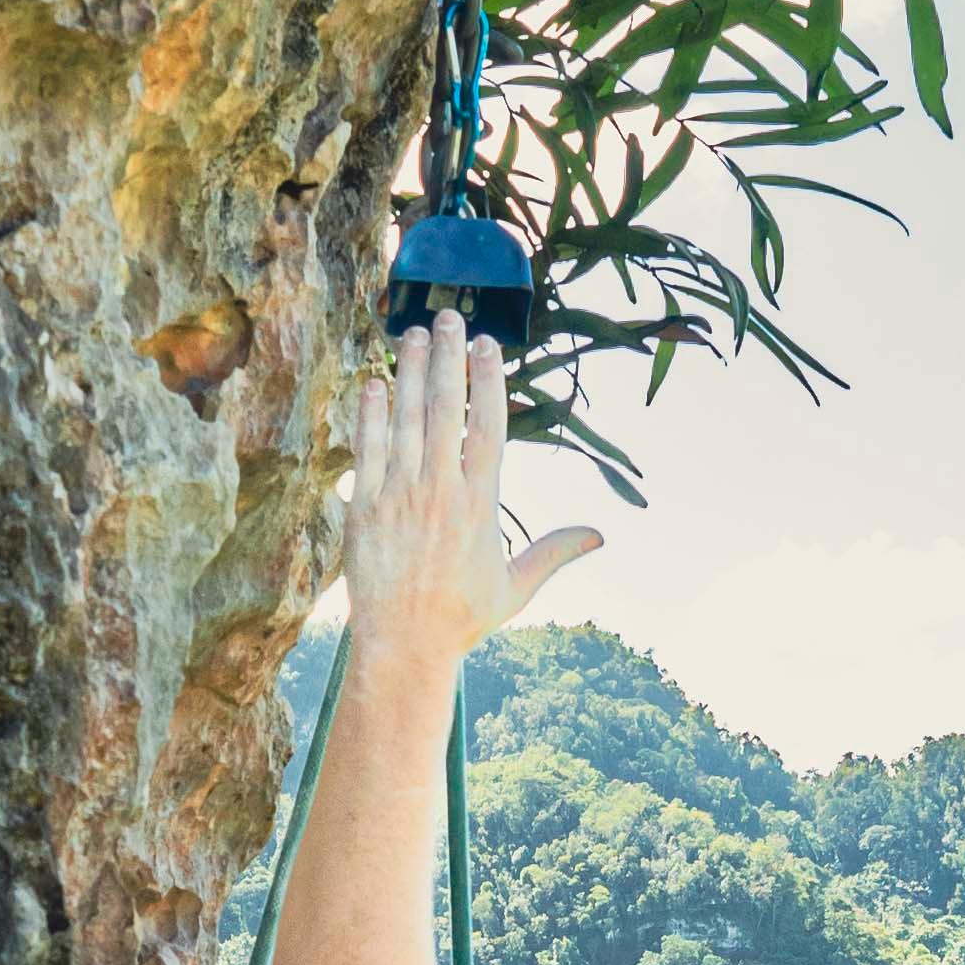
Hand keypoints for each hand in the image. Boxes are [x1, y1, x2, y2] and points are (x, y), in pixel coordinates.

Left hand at [341, 311, 600, 680]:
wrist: (405, 647)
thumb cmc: (461, 619)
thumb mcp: (516, 587)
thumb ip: (555, 552)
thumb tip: (599, 536)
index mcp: (482, 504)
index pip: (488, 426)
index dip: (487, 380)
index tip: (486, 345)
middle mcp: (441, 491)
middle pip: (446, 407)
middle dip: (446, 357)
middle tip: (447, 317)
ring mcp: (400, 496)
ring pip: (405, 419)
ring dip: (407, 372)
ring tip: (411, 334)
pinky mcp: (364, 508)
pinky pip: (367, 449)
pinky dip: (370, 413)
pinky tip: (373, 382)